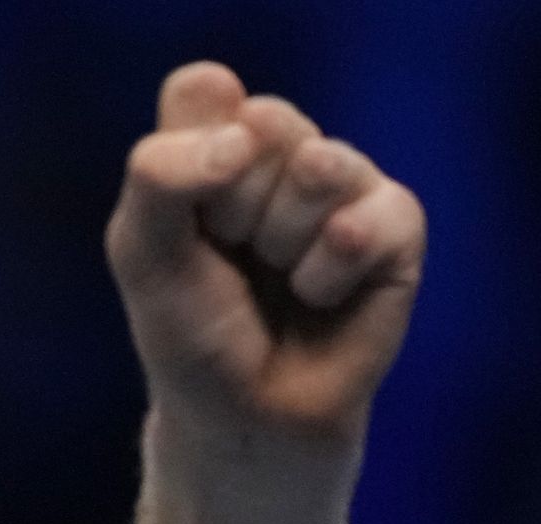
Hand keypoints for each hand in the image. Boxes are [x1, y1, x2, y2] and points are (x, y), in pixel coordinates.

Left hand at [107, 61, 426, 467]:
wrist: (243, 414)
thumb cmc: (190, 330)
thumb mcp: (142, 250)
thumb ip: (161, 174)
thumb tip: (245, 134)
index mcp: (217, 140)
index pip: (205, 91)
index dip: (190, 160)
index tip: (185, 222)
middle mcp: (285, 150)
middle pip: (267, 122)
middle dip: (234, 207)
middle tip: (233, 257)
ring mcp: (346, 183)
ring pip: (322, 165)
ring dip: (282, 240)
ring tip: (279, 279)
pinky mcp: (398, 224)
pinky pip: (370, 218)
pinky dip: (330, 271)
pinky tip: (319, 297)